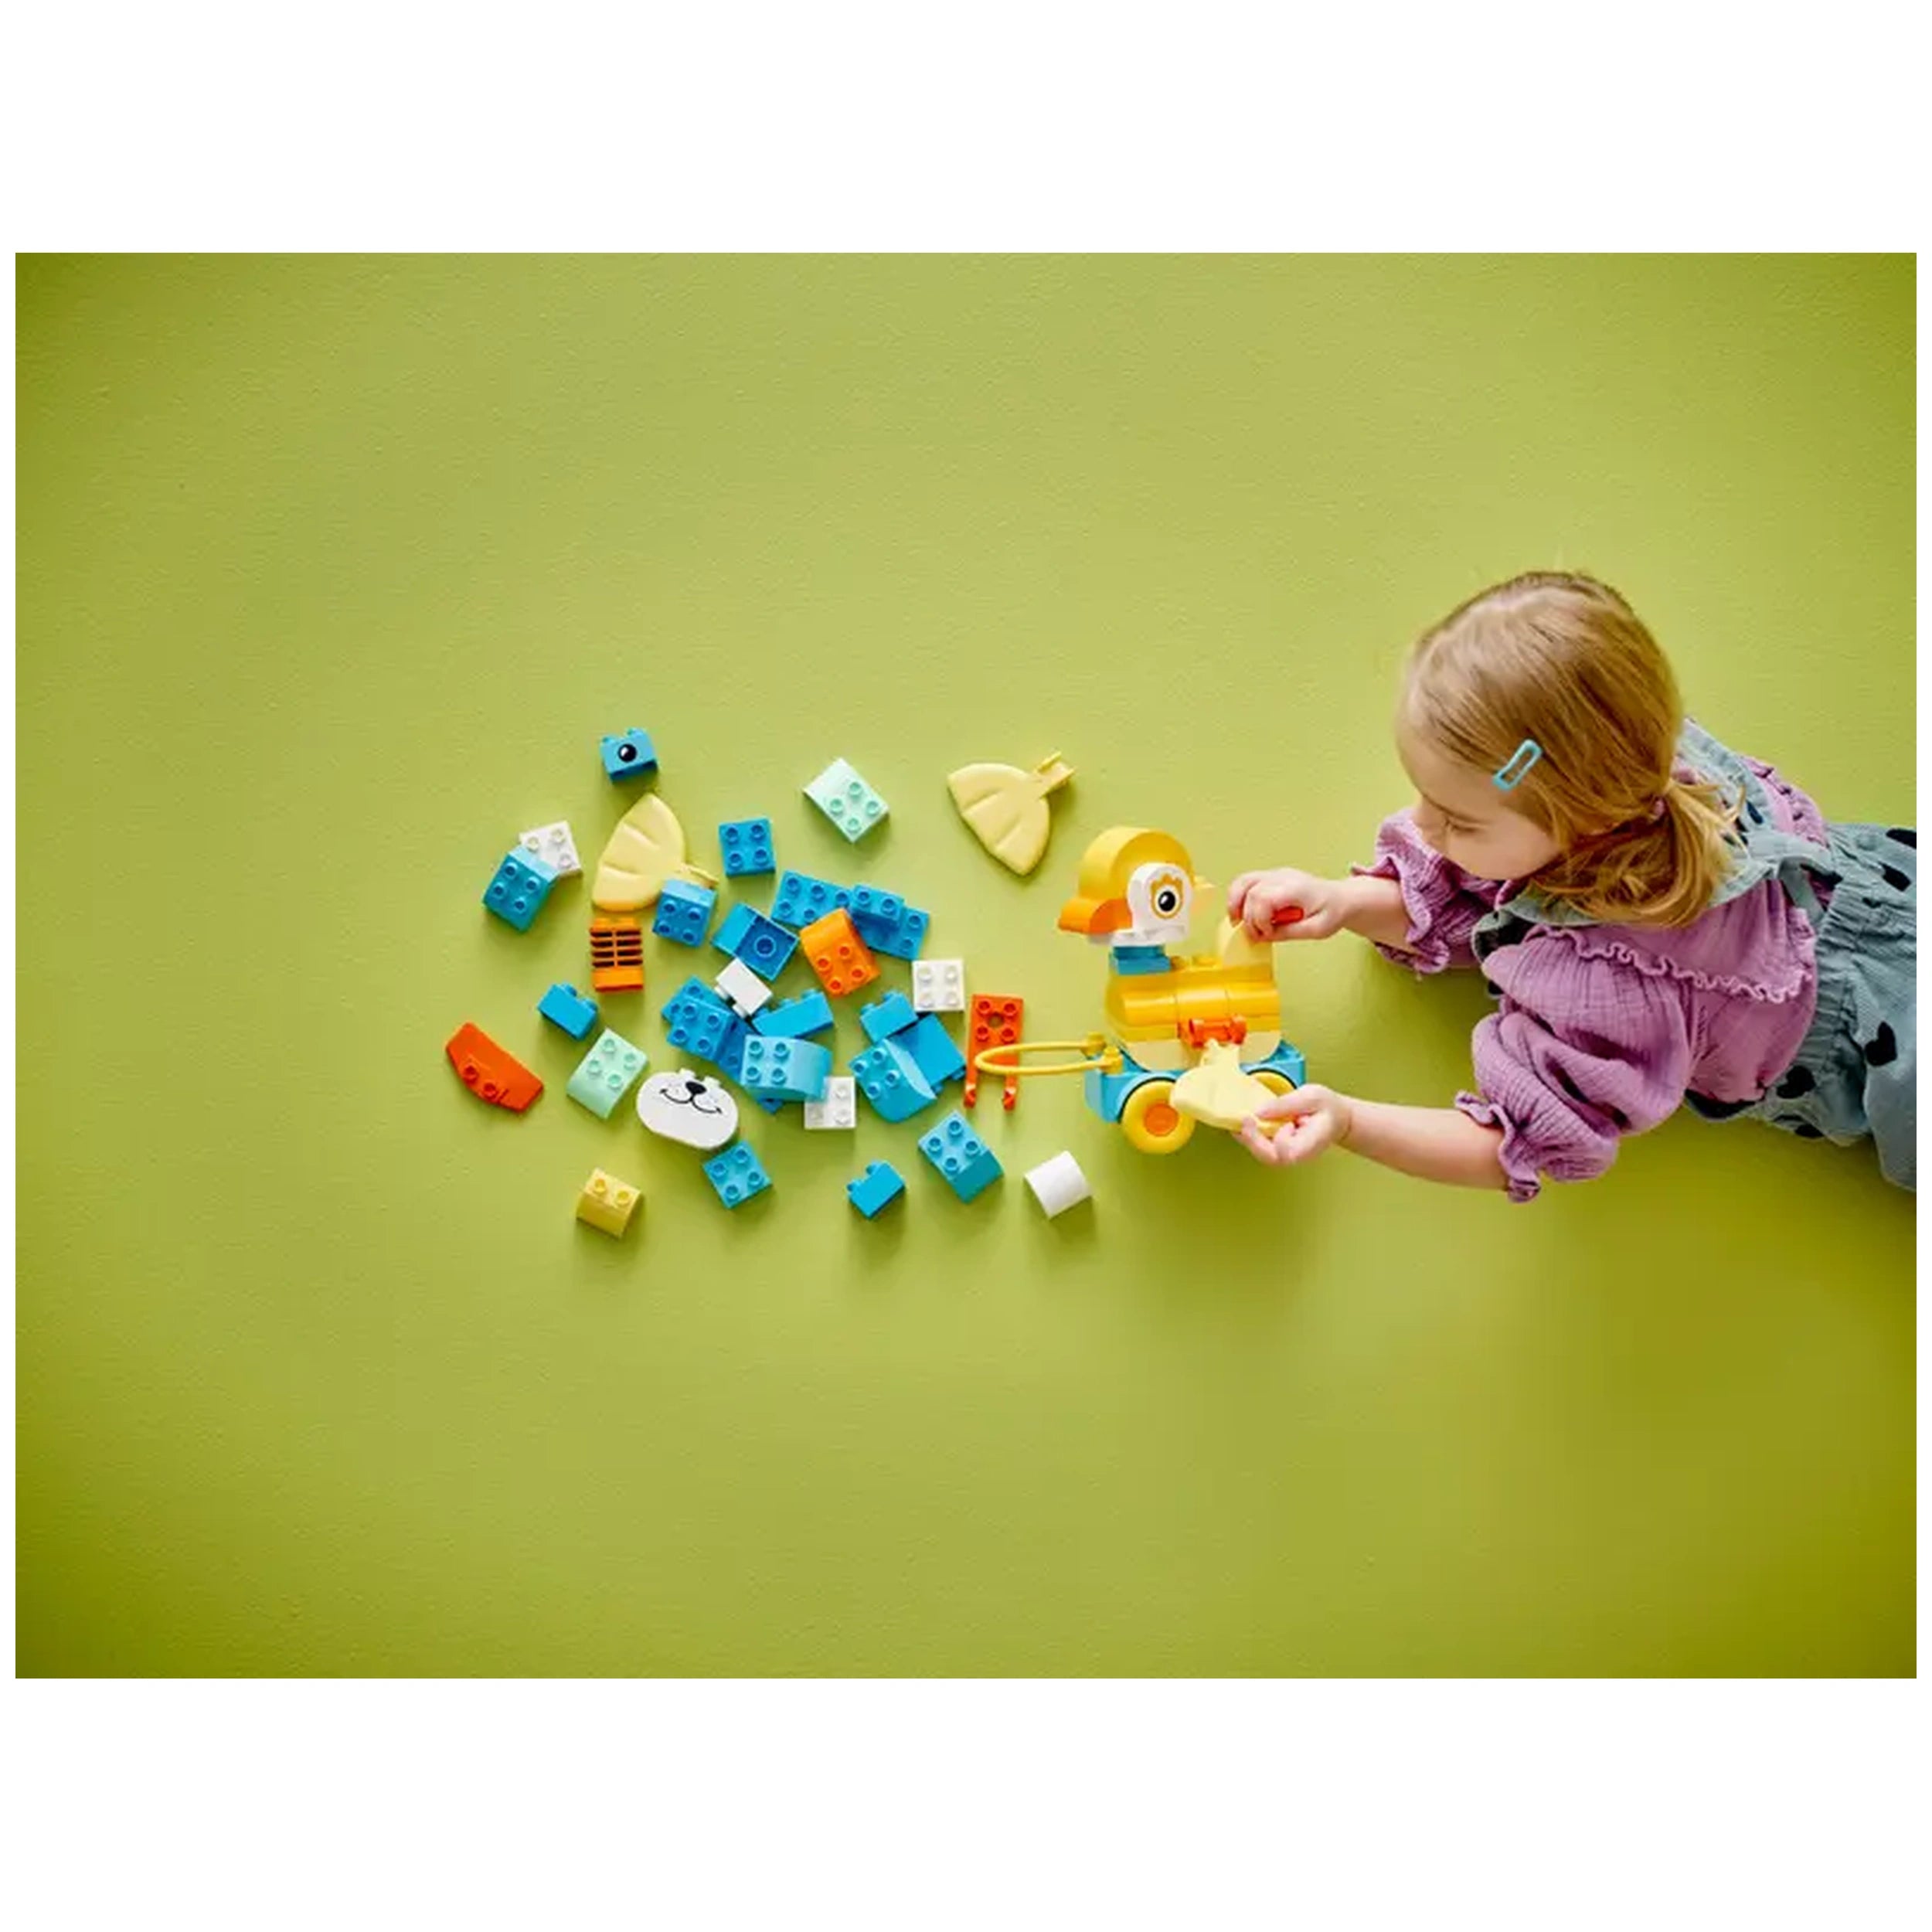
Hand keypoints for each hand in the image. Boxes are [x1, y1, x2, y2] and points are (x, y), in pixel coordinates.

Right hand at [1225, 868, 1352, 940]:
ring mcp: (1276, 874)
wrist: (1343, 898)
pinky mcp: (1272, 877)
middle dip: (1248, 917)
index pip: (1263, 899)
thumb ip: (1289, 933)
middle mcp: (1283, 877)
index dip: (1259, 920)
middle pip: (1250, 891)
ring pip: (1243, 880)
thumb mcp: (1317, 930)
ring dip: (1234, 902)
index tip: (1267, 935)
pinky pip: (1247, 881)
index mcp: (1296, 889)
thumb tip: (1265, 936)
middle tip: (1256, 935)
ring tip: (1236, 921)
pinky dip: (1238, 896)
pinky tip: (1240, 912)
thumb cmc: (1333, 911)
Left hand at [1237, 1083, 1354, 1166]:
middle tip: (1245, 1119)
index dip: (1280, 1138)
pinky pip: (1261, 1148)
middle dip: (1252, 1140)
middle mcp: (1297, 1155)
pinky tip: (1247, 1122)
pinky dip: (1251, 1135)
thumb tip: (1259, 1111)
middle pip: (1270, 1158)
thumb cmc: (1328, 1109)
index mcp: (1310, 1144)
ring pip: (1262, 1155)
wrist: (1337, 1119)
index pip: (1288, 1151)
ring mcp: (1287, 1156)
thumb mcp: (1311, 1096)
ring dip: (1248, 1138)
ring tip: (1244, 1120)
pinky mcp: (1279, 1150)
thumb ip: (1286, 1104)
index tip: (1277, 1121)